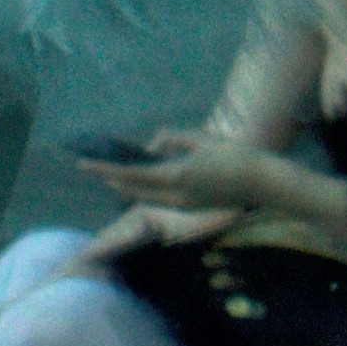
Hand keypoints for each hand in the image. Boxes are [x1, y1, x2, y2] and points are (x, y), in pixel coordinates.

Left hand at [74, 129, 282, 213]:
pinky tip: (143, 182)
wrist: (261, 182)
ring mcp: (183, 205)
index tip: (85, 165)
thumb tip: (153, 145)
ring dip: (128, 187)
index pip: (132, 173)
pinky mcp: (191, 207)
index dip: (106, 169)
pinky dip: (146, 191)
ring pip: (145, 197)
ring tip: (113, 176)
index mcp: (176, 175)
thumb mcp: (201, 138)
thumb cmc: (234, 155)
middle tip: (94, 169)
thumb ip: (172, 139)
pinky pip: (160, 200)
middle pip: (134, 190)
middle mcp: (175, 195)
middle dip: (113, 179)